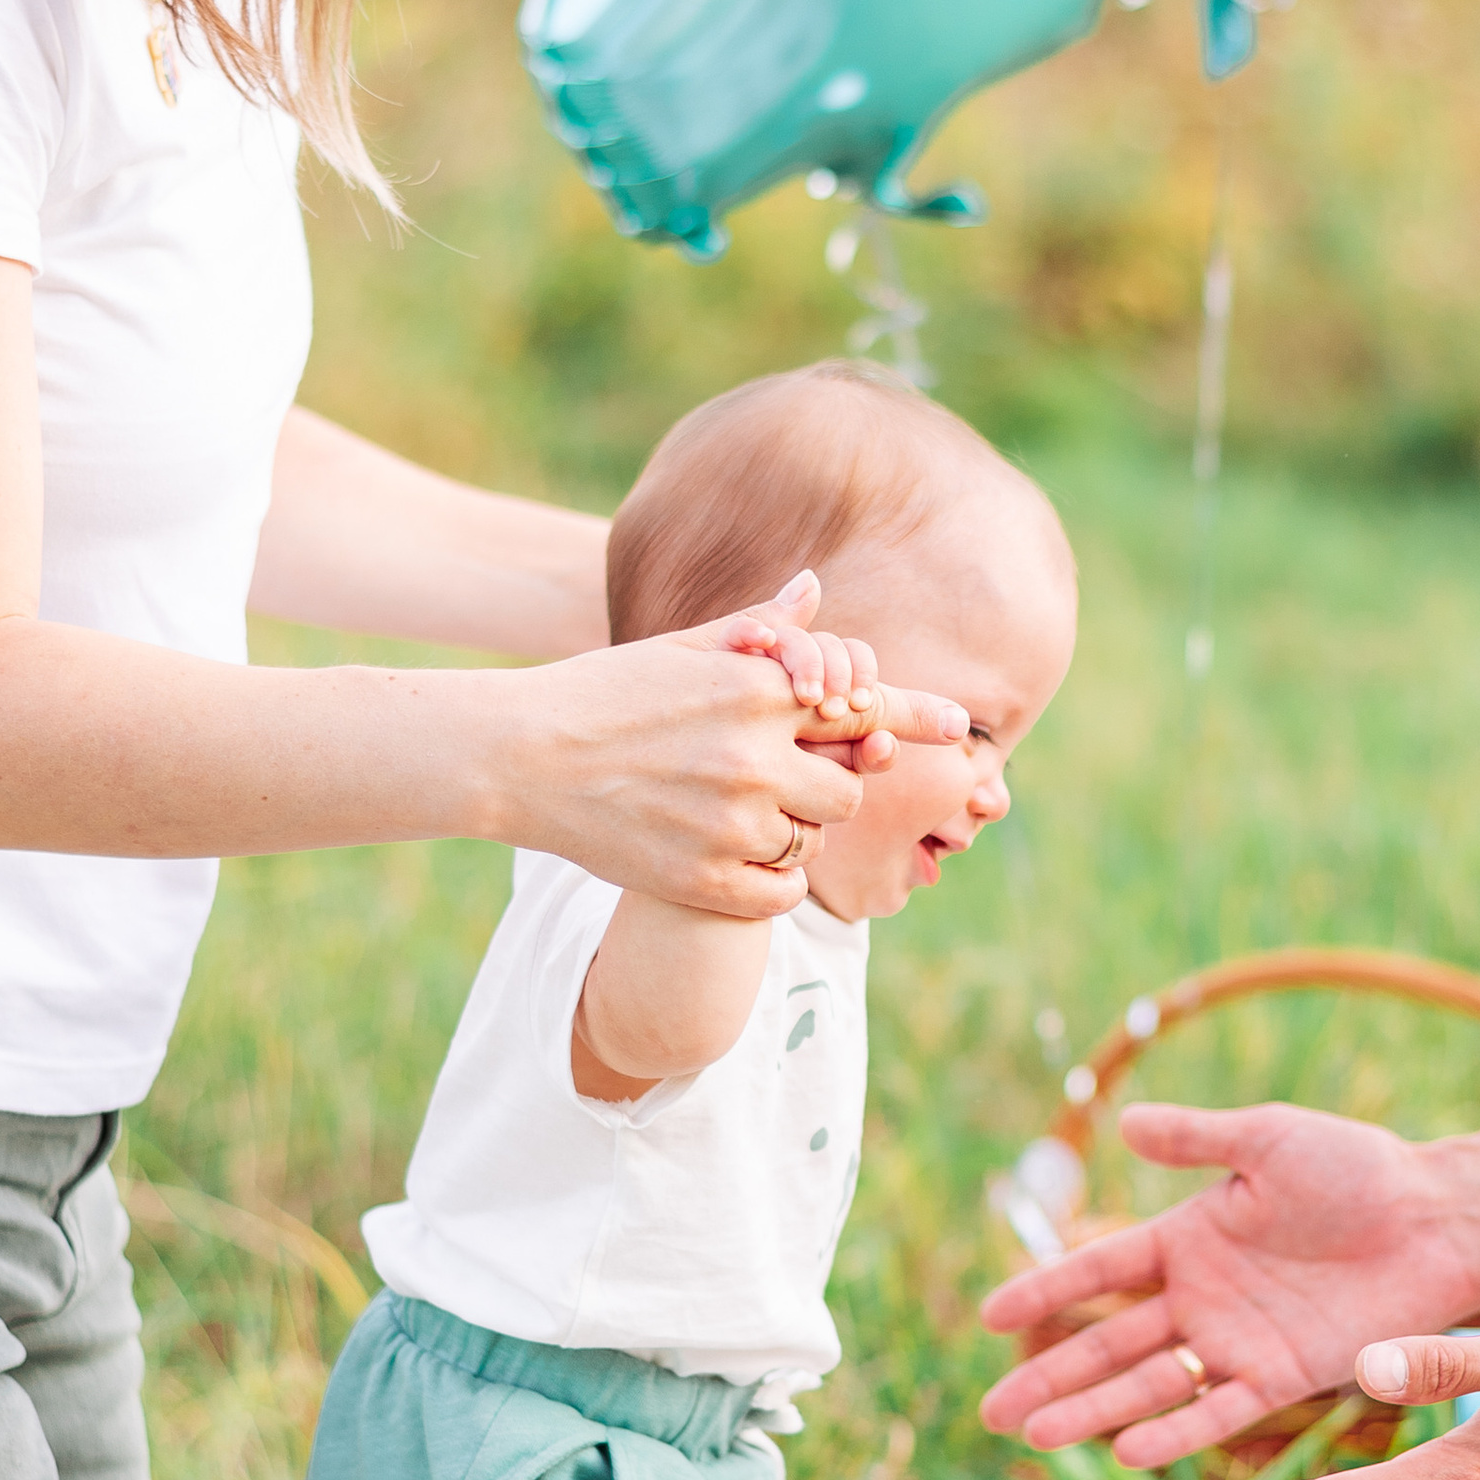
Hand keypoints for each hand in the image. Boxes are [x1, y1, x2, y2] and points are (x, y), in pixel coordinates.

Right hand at [508, 571, 966, 915]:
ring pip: (813, 840)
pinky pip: (783, 892)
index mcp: (756, 689)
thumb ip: (760, 629)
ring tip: (730, 814)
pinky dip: (769, 881)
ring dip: (790, 833)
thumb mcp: (682, 648)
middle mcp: (754, 753)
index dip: (917, 717)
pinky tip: (728, 858)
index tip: (961, 728)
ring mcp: (732, 820)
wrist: (518, 757)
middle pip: (847, 788)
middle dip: (823, 787)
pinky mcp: (706, 879)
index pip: (862, 706)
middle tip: (771, 781)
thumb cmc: (603, 694)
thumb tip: (814, 588)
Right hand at [979, 1102, 1475, 1462]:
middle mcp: (1203, 1298)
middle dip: (1051, 1377)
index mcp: (1189, 1238)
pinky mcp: (1284, 1378)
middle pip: (1110, 1343)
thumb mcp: (1267, 1139)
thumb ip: (1197, 1138)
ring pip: (1150, 1386)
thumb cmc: (1356, 1168)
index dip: (1046, 1290)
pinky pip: (1218, 1411)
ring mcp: (1238, 1343)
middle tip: (994, 1413)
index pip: (1101, 1270)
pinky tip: (1128, 1451)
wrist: (1438, 1219)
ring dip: (1095, 1411)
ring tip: (1038, 1434)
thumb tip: (1123, 1121)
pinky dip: (1176, 1432)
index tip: (987, 1316)